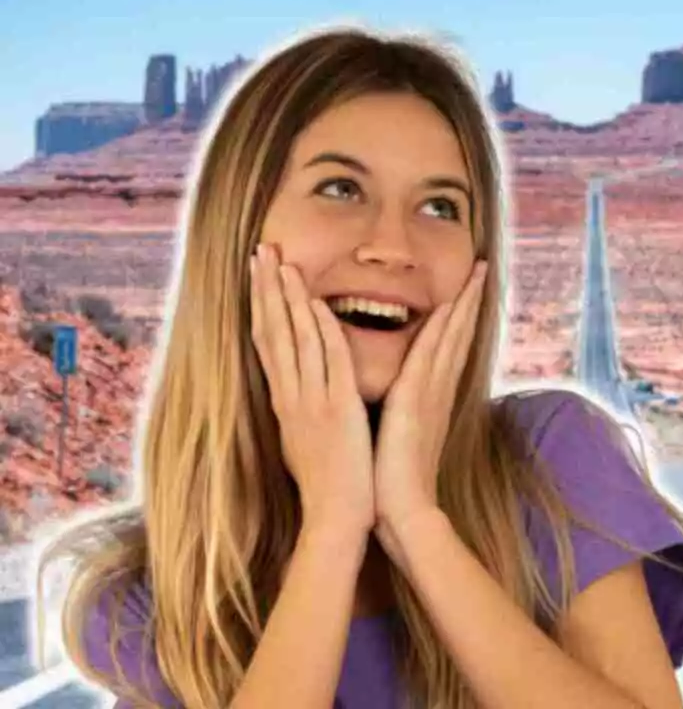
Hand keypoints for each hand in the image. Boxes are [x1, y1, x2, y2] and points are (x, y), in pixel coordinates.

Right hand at [249, 242, 375, 538]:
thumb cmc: (327, 484)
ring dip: (288, 299)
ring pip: (296, 340)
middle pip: (272, 332)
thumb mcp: (305, 439)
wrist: (334, 520)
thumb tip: (297, 389)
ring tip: (282, 263)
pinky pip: (328, 363)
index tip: (258, 273)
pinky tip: (316, 305)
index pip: (268, 343)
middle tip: (261, 250)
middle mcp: (291, 397)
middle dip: (266, 289)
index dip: (262, 305)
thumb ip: (302, 409)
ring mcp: (311, 402)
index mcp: (285, 402)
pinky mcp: (337, 410)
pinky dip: (321, 332)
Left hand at [374, 260, 487, 533]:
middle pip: (458, 335)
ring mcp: (431, 393)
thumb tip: (405, 400)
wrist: (403, 513)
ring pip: (450, 337)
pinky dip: (440, 329)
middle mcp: (438, 390)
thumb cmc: (397, 483)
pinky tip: (447, 306)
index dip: (461, 316)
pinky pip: (429, 355)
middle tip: (482, 266)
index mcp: (432, 398)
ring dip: (463, 303)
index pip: (449, 346)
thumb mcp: (404, 437)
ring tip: (476, 273)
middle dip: (470, 300)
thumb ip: (409, 413)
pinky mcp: (417, 400)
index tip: (468, 289)